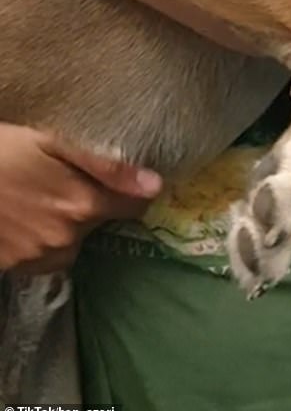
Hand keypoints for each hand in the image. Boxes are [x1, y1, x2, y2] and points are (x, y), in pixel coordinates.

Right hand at [0, 123, 162, 272]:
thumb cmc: (3, 151)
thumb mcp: (53, 143)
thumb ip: (107, 166)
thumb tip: (156, 185)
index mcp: (84, 205)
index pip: (133, 209)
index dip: (131, 194)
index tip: (124, 183)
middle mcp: (68, 238)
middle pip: (99, 223)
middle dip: (91, 204)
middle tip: (64, 180)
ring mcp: (40, 257)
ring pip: (73, 242)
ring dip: (67, 224)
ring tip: (41, 197)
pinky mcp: (18, 268)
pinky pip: (46, 257)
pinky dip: (43, 240)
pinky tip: (26, 216)